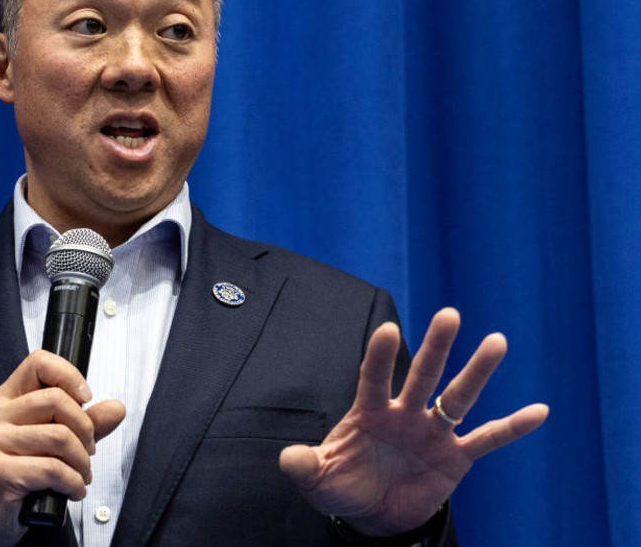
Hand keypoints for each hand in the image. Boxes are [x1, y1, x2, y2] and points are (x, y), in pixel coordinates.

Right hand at [0, 350, 125, 545]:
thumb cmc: (15, 478)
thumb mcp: (50, 445)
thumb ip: (83, 424)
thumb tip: (116, 408)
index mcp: (5, 400)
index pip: (38, 363)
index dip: (68, 374)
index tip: (85, 397)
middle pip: (56, 400)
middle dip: (85, 428)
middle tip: (87, 450)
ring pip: (59, 437)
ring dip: (82, 462)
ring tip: (80, 475)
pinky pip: (53, 469)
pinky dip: (73, 483)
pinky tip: (72, 490)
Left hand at [279, 308, 547, 535]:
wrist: (370, 513)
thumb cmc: (341, 485)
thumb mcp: (317, 478)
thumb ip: (305, 466)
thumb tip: (288, 459)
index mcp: (368, 412)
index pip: (373, 378)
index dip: (379, 356)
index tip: (386, 329)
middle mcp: (404, 413)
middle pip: (422, 374)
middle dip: (435, 347)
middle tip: (449, 314)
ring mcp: (432, 432)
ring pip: (457, 397)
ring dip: (477, 372)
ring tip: (497, 341)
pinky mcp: (455, 457)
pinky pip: (487, 439)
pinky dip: (512, 427)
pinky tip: (539, 411)